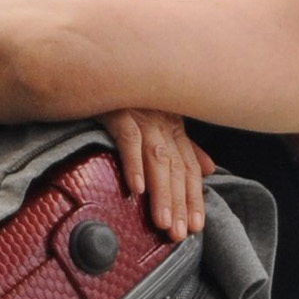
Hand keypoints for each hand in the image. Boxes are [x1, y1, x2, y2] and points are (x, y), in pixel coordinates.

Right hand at [103, 109, 209, 239]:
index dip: (194, 197)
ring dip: (161, 192)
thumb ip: (182, 145)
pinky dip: (133, 164)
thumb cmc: (121, 97)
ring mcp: (140, 116)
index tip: (196, 226)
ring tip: (162, 221)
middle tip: (179, 233)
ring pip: (157, 158)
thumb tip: (209, 169)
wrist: (89, 65)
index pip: (189, 167)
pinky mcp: (115, 110)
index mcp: (172, 125)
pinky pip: (128, 139)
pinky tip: (135, 190)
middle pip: (176, 168)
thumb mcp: (156, 119)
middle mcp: (161, 122)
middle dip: (180, 203)